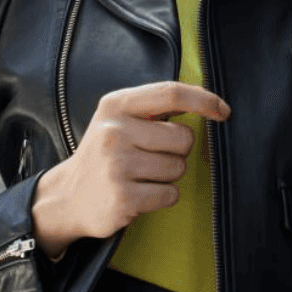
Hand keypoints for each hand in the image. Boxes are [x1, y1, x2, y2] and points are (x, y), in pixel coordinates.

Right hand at [30, 81, 229, 258]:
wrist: (68, 196)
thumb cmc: (105, 154)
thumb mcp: (118, 120)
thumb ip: (153, 108)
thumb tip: (206, 103)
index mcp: (116, 105)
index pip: (171, 93)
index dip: (204, 100)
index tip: (223, 111)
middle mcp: (114, 131)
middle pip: (183, 137)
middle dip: (178, 151)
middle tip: (152, 157)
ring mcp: (117, 165)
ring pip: (178, 168)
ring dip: (168, 176)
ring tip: (141, 176)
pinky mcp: (123, 198)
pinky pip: (170, 194)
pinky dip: (163, 197)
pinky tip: (140, 194)